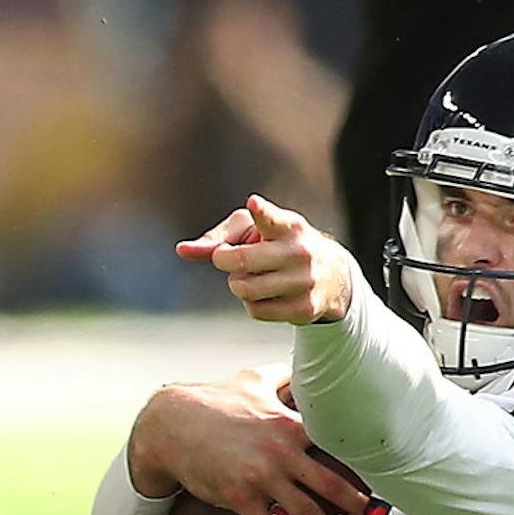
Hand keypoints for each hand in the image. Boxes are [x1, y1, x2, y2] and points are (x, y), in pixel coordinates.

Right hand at [127, 364, 367, 514]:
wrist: (171, 424)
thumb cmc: (213, 400)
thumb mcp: (252, 379)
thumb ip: (283, 375)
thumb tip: (304, 367)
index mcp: (289, 425)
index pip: (336, 442)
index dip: (360, 458)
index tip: (381, 471)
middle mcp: (281, 453)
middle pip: (330, 484)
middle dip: (354, 504)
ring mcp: (261, 477)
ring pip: (305, 512)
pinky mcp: (239, 497)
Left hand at [178, 194, 354, 324]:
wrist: (331, 274)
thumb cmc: (277, 244)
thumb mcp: (253, 231)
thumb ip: (217, 239)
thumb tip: (181, 250)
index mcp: (289, 226)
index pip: (272, 219)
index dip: (261, 212)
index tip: (253, 204)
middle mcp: (300, 252)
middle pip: (242, 261)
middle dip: (223, 260)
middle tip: (226, 258)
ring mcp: (305, 281)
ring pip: (245, 289)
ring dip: (238, 284)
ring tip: (252, 275)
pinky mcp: (305, 308)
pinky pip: (256, 310)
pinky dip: (251, 303)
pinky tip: (265, 293)